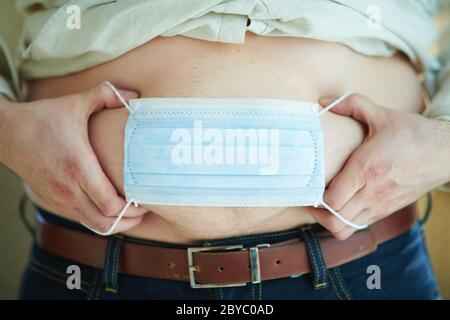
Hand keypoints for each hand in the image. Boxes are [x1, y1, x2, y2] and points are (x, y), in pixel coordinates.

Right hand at [0, 82, 147, 233]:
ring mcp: (60, 198)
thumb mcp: (75, 103)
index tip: (147, 199)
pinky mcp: (54, 200)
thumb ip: (106, 95)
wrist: (5, 132)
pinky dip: (100, 219)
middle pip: (106, 222)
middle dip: (130, 220)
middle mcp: (69, 189)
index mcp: (79, 168)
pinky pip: (82, 219)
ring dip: (115, 223)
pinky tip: (110, 208)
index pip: (111, 205)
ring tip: (131, 213)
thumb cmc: (41, 118)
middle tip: (144, 209)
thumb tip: (134, 94)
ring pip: (94, 226)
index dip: (133, 209)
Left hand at [310, 94, 449, 239]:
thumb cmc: (412, 133)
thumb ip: (351, 104)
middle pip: (335, 221)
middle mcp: (372, 192)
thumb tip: (323, 100)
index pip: (332, 200)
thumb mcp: (381, 114)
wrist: (446, 152)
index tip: (310, 184)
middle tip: (312, 196)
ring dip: (330, 219)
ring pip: (346, 229)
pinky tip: (342, 203)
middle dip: (318, 212)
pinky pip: (359, 226)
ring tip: (324, 202)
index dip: (316, 197)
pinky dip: (345, 220)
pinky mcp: (387, 211)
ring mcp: (381, 205)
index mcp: (367, 169)